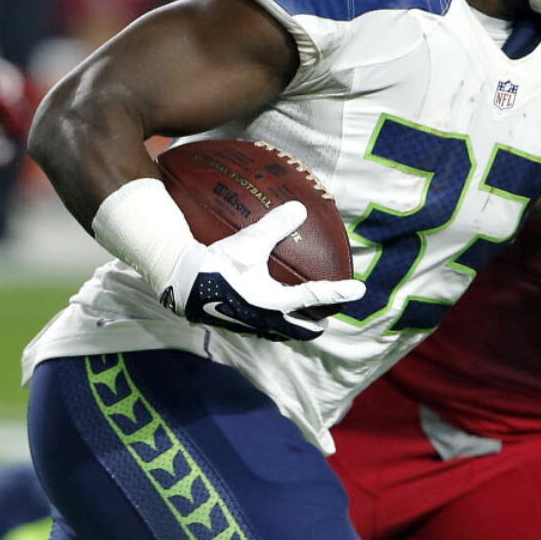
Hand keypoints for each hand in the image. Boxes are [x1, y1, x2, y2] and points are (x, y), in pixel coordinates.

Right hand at [159, 201, 364, 341]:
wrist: (181, 283)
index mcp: (274, 302)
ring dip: (300, 323)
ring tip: (308, 312)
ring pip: (287, 331)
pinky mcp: (239, 325)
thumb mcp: (249, 242)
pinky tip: (273, 309)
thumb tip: (299, 208)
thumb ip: (275, 226)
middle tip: (332, 308)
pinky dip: (279, 321)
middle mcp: (267, 319)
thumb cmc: (217, 263)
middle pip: (305, 328)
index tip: (359, 290)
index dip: (339, 292)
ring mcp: (253, 326)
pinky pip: (268, 329)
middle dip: (320, 319)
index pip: (316, 297)